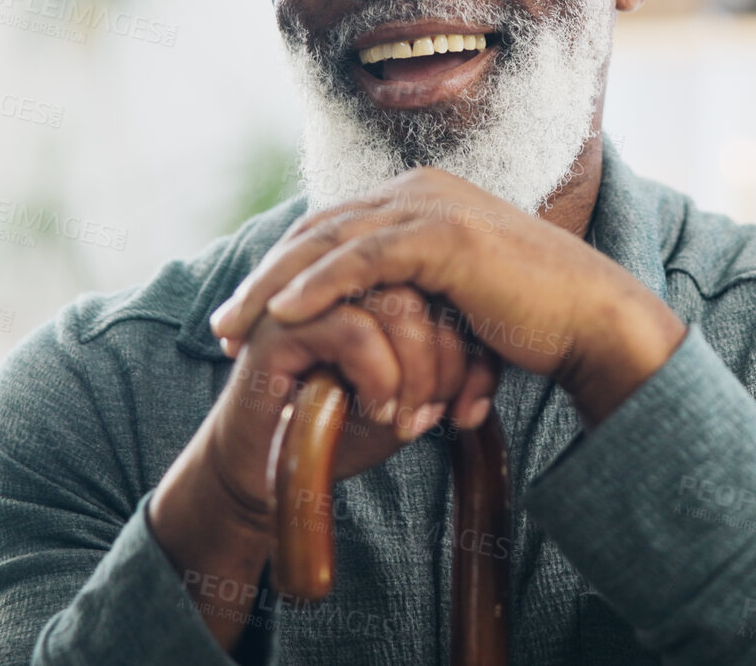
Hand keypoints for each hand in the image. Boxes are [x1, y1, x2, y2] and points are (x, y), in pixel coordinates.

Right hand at [151, 284, 491, 649]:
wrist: (268, 475)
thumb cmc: (340, 432)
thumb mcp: (410, 398)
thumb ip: (444, 369)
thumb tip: (487, 364)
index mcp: (375, 284)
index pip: (443, 283)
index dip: (468, 343)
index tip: (472, 401)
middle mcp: (342, 280)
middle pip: (425, 284)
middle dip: (449, 357)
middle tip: (443, 412)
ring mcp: (309, 297)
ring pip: (395, 301)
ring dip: (418, 368)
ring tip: (409, 417)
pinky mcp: (280, 328)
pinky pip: (353, 328)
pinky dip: (379, 374)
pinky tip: (379, 410)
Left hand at [208, 167, 685, 424]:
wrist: (590, 322)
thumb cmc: (530, 324)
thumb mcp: (454, 303)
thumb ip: (411, 300)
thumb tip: (368, 335)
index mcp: (422, 199)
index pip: (333, 229)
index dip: (284, 270)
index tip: (248, 318)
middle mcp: (420, 190)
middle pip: (318, 230)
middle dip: (264, 279)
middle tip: (222, 326)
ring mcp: (432, 206)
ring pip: (329, 242)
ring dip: (272, 287)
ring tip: (233, 328)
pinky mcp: (443, 235)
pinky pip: (362, 259)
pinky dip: (316, 286)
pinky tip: (281, 314)